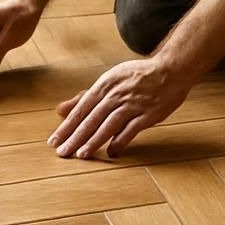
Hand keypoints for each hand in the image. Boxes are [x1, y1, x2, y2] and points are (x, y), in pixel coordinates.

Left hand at [48, 54, 193, 158]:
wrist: (170, 69)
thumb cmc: (136, 77)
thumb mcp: (108, 81)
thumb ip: (84, 97)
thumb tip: (59, 110)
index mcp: (104, 85)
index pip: (81, 109)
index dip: (67, 126)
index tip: (54, 141)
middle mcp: (116, 94)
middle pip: (92, 118)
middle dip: (75, 137)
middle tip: (62, 152)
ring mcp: (132, 104)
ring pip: (108, 125)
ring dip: (94, 141)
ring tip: (81, 155)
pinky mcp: (148, 114)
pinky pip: (131, 129)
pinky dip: (121, 140)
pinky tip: (111, 152)